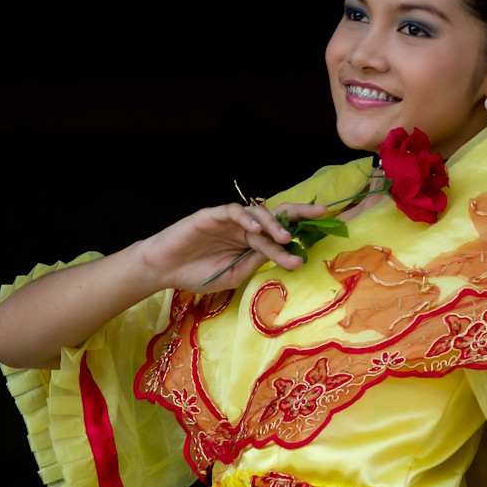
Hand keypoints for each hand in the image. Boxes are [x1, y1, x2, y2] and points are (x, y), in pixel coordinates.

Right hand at [137, 201, 327, 291]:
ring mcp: (229, 220)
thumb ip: (257, 262)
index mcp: (253, 243)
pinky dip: (246, 218)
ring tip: (284, 238)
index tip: (321, 238)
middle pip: (276, 216)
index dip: (299, 236)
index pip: (280, 235)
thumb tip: (284, 253)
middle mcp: (245, 228)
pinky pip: (232, 212)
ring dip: (273, 224)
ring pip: (257, 214)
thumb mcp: (235, 275)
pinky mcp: (211, 215)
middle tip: (321, 213)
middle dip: (299, 213)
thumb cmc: (199, 274)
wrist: (165, 271)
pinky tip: (255, 229)